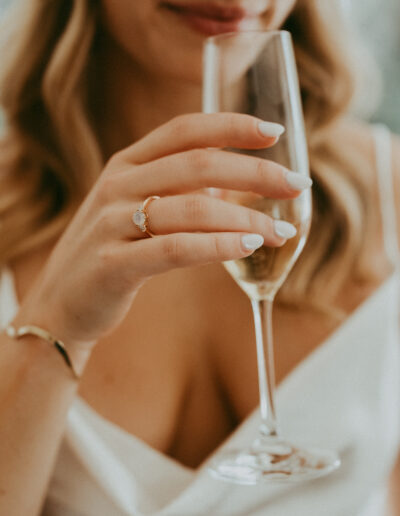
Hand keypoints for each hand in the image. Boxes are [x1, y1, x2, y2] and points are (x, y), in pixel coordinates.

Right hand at [16, 113, 305, 348]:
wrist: (60, 304)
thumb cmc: (112, 253)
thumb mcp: (139, 211)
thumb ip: (181, 194)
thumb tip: (238, 188)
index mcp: (126, 165)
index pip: (185, 130)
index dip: (232, 126)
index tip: (274, 132)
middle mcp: (117, 185)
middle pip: (198, 164)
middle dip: (255, 172)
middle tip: (297, 184)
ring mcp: (111, 223)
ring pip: (192, 208)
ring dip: (245, 218)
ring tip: (280, 231)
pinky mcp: (112, 263)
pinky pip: (174, 249)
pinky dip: (217, 247)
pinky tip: (248, 247)